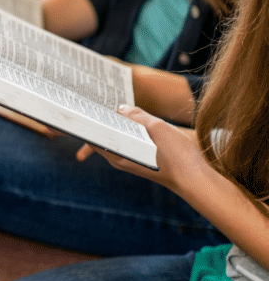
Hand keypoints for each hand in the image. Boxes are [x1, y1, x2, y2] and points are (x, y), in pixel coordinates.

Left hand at [85, 105, 207, 191]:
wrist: (195, 180)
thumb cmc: (177, 155)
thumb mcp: (157, 128)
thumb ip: (137, 116)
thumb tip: (121, 109)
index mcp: (117, 153)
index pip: (92, 134)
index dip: (88, 119)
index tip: (84, 104)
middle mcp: (118, 159)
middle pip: (101, 136)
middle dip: (99, 119)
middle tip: (99, 100)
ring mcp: (128, 160)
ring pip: (114, 138)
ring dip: (113, 124)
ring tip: (114, 106)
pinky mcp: (138, 161)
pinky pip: (125, 143)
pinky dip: (125, 131)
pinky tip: (131, 120)